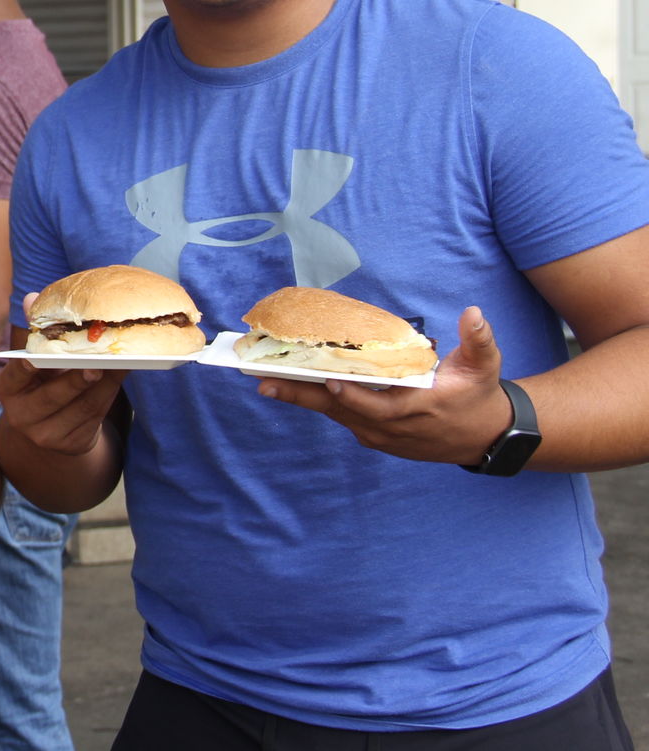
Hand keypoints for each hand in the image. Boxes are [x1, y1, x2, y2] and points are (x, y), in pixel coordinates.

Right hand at [0, 291, 127, 457]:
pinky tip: (122, 375)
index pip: (15, 376)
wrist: (47, 429)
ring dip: (104, 383)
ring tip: (120, 362)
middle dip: (75, 380)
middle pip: (52, 397)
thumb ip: (37, 332)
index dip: (24, 368)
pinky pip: (96, 416)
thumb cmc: (41, 384)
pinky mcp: (73, 444)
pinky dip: (111, 393)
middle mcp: (22, 416)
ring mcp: (47, 435)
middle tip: (95, 364)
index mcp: (8, 390)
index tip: (34, 357)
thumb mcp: (34, 363)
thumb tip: (33, 297)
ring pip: (81, 407)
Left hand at [249, 306, 509, 464]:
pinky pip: (341, 418)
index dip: (352, 396)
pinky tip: (290, 387)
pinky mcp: (373, 436)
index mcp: (416, 410)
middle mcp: (392, 428)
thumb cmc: (478, 396)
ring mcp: (380, 436)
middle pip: (341, 412)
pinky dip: (317, 403)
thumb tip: (473, 314)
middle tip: (265, 384)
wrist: (483, 436)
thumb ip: (478, 340)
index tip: (328, 381)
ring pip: (335, 415)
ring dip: (301, 399)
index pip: (377, 406)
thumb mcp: (485, 367)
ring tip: (264, 383)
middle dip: (303, 397)